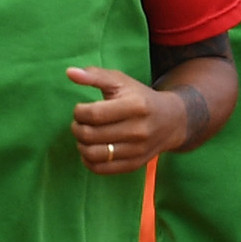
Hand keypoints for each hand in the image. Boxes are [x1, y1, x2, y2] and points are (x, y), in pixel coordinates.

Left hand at [66, 64, 192, 171]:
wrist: (171, 120)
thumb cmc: (139, 97)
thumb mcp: (121, 81)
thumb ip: (95, 75)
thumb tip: (69, 72)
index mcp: (135, 106)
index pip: (93, 114)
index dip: (78, 112)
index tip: (81, 109)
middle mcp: (138, 130)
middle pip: (90, 135)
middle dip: (77, 128)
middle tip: (80, 123)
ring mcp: (137, 150)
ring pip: (93, 154)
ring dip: (81, 145)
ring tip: (85, 136)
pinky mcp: (134, 165)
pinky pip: (100, 169)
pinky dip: (88, 161)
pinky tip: (91, 149)